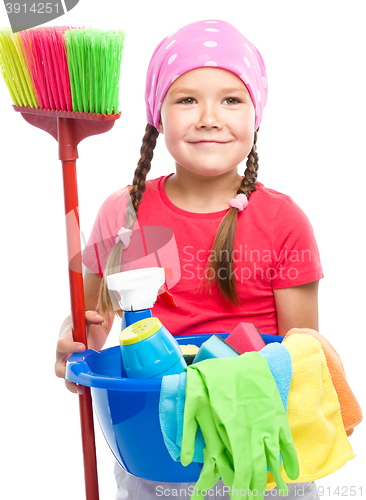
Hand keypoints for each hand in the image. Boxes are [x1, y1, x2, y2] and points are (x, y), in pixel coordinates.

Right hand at [55, 311, 103, 393]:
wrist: (78, 330)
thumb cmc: (80, 324)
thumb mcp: (85, 317)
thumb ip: (91, 316)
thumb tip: (100, 318)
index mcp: (64, 339)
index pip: (62, 344)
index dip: (70, 347)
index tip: (83, 347)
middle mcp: (62, 354)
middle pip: (59, 367)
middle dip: (67, 371)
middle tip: (79, 371)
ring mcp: (67, 364)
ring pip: (64, 378)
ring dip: (71, 384)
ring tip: (81, 389)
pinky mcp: (73, 370)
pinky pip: (71, 381)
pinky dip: (76, 387)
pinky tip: (85, 390)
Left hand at [185, 354, 298, 498]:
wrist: (245, 358)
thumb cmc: (217, 378)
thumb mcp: (195, 401)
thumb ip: (190, 432)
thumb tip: (184, 462)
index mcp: (235, 426)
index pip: (242, 465)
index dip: (241, 485)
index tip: (238, 496)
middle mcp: (255, 427)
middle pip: (259, 466)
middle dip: (255, 487)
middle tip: (250, 499)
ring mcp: (269, 421)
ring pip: (273, 458)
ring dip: (272, 478)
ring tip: (270, 493)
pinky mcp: (277, 415)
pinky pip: (286, 442)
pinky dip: (291, 459)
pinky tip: (292, 474)